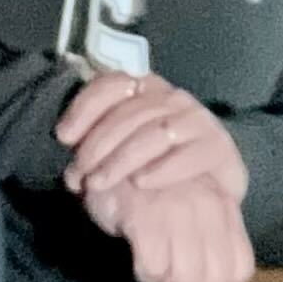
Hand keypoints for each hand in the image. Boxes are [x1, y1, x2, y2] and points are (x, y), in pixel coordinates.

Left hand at [58, 72, 248, 203]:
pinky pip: (188, 153)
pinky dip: (163, 168)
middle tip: (80, 174)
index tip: (64, 137)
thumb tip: (68, 152)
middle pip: (129, 112)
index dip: (85, 107)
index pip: (113, 84)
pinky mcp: (218, 146)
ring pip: (154, 131)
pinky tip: (142, 183)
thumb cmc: (153, 172)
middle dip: (98, 144)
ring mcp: (196, 120)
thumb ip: (95, 146)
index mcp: (145, 90)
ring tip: (100, 183)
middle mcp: (171, 98)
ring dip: (122, 159)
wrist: (206, 198)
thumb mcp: (118, 154)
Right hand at [86, 175, 253, 281]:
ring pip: (185, 278)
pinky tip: (138, 264)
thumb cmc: (150, 194)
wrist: (107, 161)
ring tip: (151, 274)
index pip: (239, 268)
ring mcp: (178, 208)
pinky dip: (144, 275)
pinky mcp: (146, 215)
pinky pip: (153, 268)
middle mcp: (208, 205)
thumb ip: (206, 249)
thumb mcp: (189, 215)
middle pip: (213, 278)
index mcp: (225, 206)